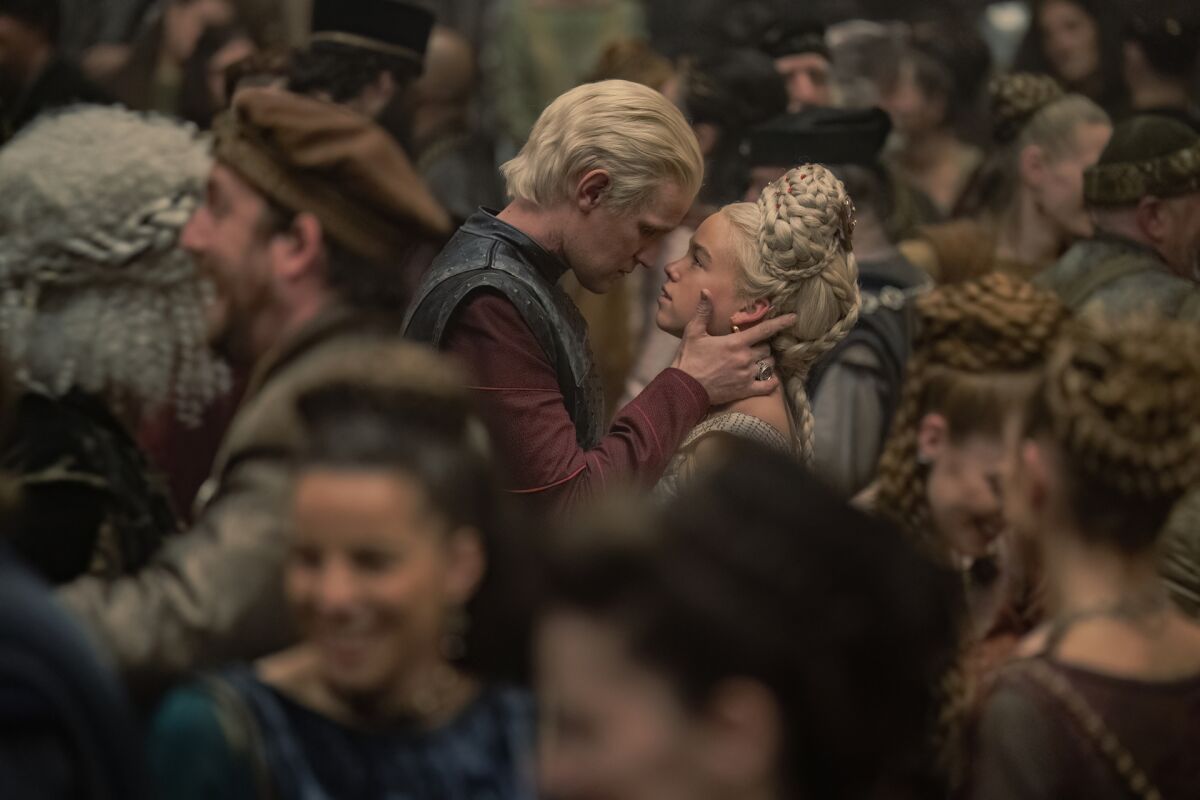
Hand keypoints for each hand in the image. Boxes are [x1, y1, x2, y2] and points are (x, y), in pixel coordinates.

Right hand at [671, 291, 795, 405]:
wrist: (684, 388)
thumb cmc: (688, 359)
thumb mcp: (693, 332)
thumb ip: (703, 311)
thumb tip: (706, 290)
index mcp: (736, 343)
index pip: (764, 330)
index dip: (780, 322)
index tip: (794, 317)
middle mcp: (745, 358)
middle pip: (767, 349)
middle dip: (763, 346)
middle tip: (754, 347)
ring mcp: (747, 375)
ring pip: (768, 365)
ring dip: (766, 362)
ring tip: (758, 361)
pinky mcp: (745, 390)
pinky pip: (767, 386)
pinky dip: (771, 382)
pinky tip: (768, 379)